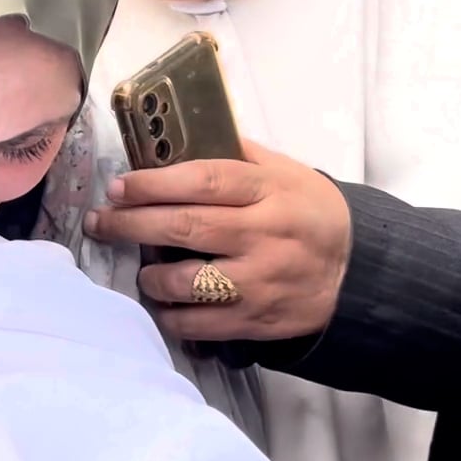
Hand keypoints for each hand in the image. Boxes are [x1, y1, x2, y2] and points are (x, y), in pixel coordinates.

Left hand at [82, 139, 351, 341]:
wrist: (360, 274)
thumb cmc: (309, 213)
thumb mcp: (286, 173)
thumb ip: (236, 156)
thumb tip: (176, 136)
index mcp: (270, 192)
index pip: (204, 181)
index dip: (153, 183)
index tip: (118, 187)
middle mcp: (265, 235)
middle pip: (185, 228)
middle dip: (131, 225)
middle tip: (100, 222)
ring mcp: (261, 282)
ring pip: (187, 282)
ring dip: (151, 276)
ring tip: (142, 270)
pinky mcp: (257, 320)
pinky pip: (199, 324)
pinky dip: (170, 315)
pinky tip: (163, 304)